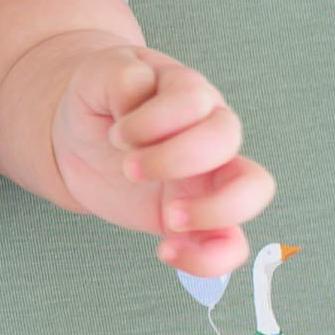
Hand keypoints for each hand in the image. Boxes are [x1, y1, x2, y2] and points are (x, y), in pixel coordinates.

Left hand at [47, 45, 274, 274]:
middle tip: (129, 170)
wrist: (81, 140)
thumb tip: (141, 90)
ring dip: (215, 209)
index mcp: (185, 93)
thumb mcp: (95, 76)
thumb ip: (119, 76)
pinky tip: (166, 251)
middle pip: (227, 136)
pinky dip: (208, 258)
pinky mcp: (199, 218)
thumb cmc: (98, 102)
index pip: (193, 100)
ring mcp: (209, 177)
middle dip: (176, 158)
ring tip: (169, 219)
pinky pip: (230, 244)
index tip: (115, 135)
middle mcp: (208, 132)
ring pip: (253, 189)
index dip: (153, 121)